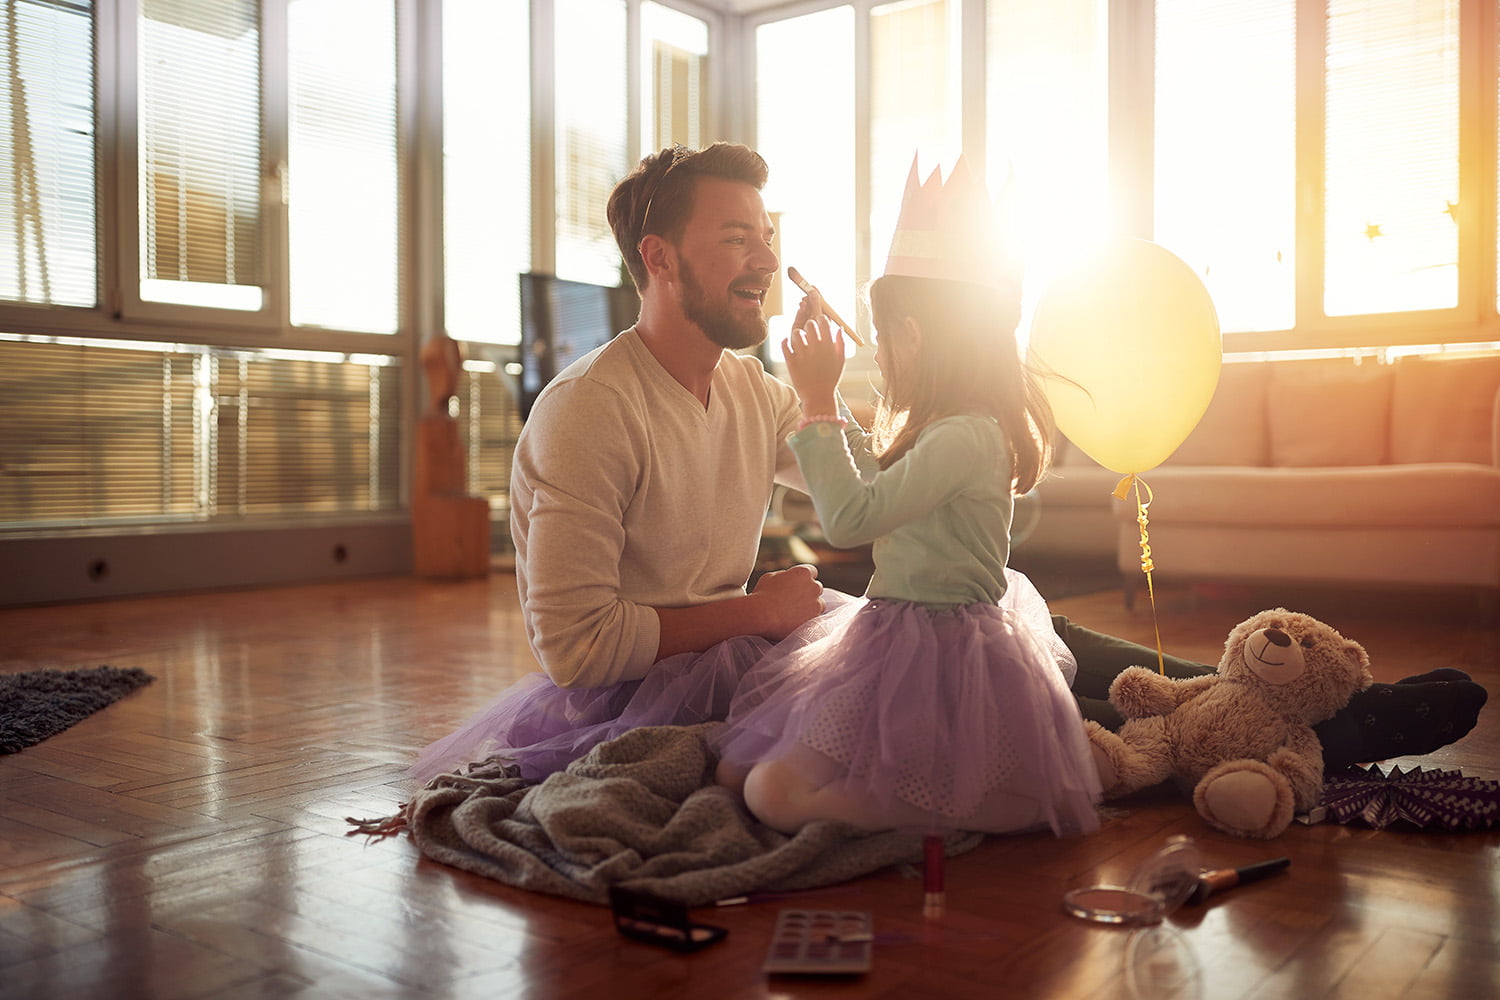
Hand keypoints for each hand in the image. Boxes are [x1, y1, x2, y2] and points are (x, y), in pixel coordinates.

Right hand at [748, 563, 824, 639]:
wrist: (761, 615)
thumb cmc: (762, 594)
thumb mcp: (771, 577)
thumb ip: (784, 575)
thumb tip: (787, 577)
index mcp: (803, 572)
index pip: (811, 571)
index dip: (804, 578)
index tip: (798, 584)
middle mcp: (814, 586)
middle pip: (816, 587)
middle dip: (808, 592)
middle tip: (794, 600)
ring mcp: (816, 603)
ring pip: (819, 603)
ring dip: (810, 606)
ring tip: (795, 612)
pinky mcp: (815, 618)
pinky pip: (815, 617)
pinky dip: (808, 619)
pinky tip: (796, 620)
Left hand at [781, 293, 845, 414]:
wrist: (818, 397)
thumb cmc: (830, 378)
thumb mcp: (840, 361)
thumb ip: (840, 343)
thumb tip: (838, 327)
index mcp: (829, 346)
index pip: (823, 321)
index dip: (820, 320)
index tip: (819, 324)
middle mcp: (816, 348)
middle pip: (809, 324)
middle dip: (809, 326)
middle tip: (809, 332)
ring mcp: (802, 354)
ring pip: (796, 333)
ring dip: (797, 335)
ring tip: (799, 341)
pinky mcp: (791, 362)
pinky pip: (784, 344)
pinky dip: (785, 342)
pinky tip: (789, 344)